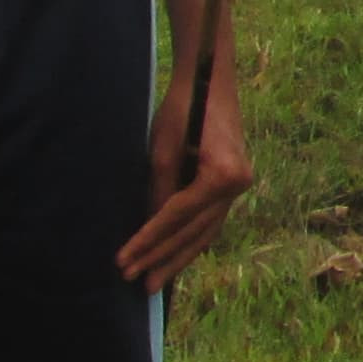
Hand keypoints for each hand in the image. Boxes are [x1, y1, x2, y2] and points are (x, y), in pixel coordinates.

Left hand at [121, 56, 253, 287]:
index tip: (123, 260)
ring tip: (153, 280)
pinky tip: (175, 256)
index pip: (177, 217)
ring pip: (206, 232)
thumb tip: (149, 227)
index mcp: (223, 174)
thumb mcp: (163, 149)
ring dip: (178, 256)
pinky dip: (191, 240)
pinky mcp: (233, 184)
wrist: (210, 79)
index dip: (148, 240)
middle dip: (163, 257)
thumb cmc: (184, 106)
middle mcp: (238, 185)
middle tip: (136, 281)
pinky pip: (210, 220)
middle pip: (195, 231)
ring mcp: (239, 186)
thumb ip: (159, 191)